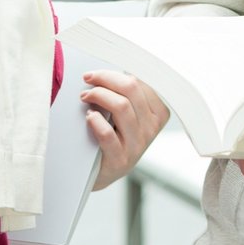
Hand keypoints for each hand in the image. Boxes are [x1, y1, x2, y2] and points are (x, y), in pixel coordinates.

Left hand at [82, 69, 170, 189]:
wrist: (101, 173)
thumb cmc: (112, 137)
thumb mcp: (126, 115)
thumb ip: (124, 95)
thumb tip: (105, 72)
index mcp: (158, 113)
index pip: (140, 82)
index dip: (114, 74)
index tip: (96, 74)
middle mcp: (151, 129)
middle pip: (131, 90)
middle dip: (105, 79)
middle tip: (87, 80)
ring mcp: (138, 145)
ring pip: (122, 107)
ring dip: (99, 96)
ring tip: (84, 97)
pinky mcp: (120, 160)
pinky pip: (108, 134)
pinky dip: (96, 121)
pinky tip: (89, 117)